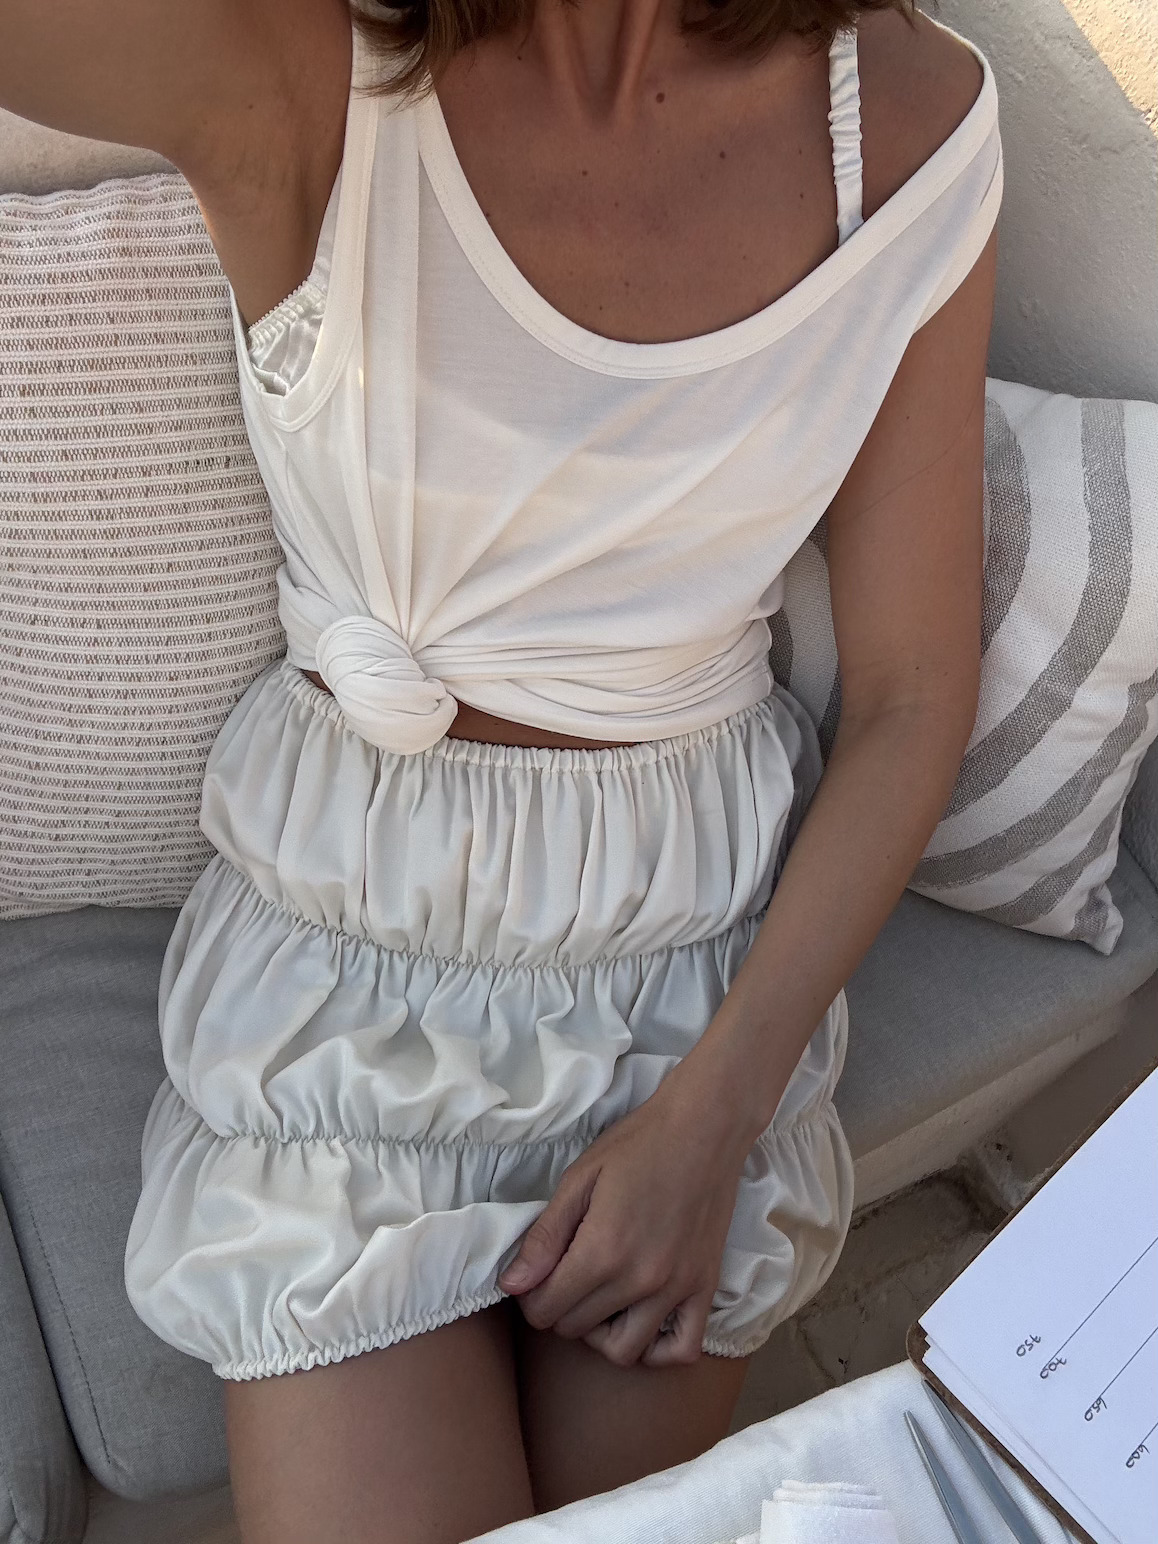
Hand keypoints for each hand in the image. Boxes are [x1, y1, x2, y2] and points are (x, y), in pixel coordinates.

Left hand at [497, 1062, 757, 1367]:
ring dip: (600, 1333)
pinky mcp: (705, 1287)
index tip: (536, 1274)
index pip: (546, 1310)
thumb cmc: (638, 1144)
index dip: (530, 1295)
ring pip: (624, 1350)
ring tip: (598, 1299)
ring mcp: (677, 1289)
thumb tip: (512, 1285)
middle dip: (559, 1307)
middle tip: (563, 1275)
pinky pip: (681, 1350)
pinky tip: (641, 1320)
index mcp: (602, 1251)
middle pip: (577, 1328)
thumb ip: (545, 1236)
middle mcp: (640, 1281)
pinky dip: (658, 1350)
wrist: (705, 1127)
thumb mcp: (580, 1179)